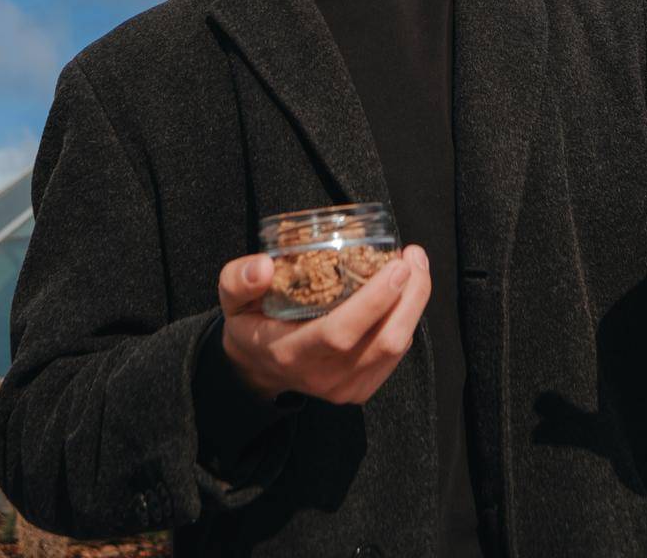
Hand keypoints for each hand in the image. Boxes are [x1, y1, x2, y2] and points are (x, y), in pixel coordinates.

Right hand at [215, 242, 430, 405]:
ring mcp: (344, 388)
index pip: (340, 333)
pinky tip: (407, 292)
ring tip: (416, 266)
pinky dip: (407, 321)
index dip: (374, 300)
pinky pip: (394, 356)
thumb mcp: (230, 299)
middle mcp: (322, 376)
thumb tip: (264, 266)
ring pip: (394, 349)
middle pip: (381, 342)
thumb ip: (239, 280)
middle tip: (414, 256)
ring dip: (414, 305)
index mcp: (290, 353)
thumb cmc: (248, 322)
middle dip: (409, 297)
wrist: (256, 368)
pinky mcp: (359, 390)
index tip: (396, 265)